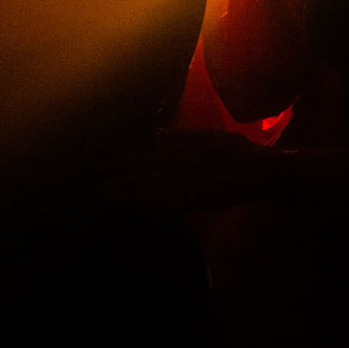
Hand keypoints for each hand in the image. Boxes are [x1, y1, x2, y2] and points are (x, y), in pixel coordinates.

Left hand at [97, 128, 277, 213]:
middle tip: (92, 188)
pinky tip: (136, 211)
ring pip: (144, 198)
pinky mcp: (189, 206)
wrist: (255, 175)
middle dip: (113, 185)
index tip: (98, 167)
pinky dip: (146, 210)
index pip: (136, 161)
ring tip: (106, 199)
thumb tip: (155, 136)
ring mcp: (179, 195)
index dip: (116, 165)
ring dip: (123, 199)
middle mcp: (171, 178)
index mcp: (173, 157)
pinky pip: (162, 210)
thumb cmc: (233, 150)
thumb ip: (179, 137)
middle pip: (135, 182)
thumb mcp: (206, 136)